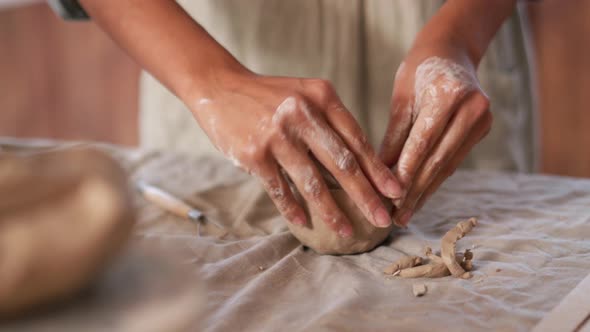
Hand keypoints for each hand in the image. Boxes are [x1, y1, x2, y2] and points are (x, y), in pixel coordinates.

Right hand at [191, 72, 402, 236]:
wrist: (219, 87)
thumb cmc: (269, 96)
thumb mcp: (305, 94)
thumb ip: (330, 122)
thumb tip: (360, 165)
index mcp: (322, 96)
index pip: (357, 139)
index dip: (378, 169)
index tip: (396, 192)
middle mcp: (302, 114)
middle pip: (342, 163)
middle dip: (366, 196)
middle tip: (382, 219)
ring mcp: (277, 135)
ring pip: (312, 182)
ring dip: (332, 211)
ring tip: (346, 231)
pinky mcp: (254, 154)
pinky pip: (280, 189)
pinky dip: (293, 209)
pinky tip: (305, 223)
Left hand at [379, 43, 491, 226]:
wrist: (451, 51)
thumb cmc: (418, 71)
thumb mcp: (402, 98)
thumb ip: (394, 137)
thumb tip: (380, 176)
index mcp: (449, 92)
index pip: (424, 141)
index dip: (407, 171)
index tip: (390, 198)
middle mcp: (473, 107)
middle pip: (439, 158)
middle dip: (416, 190)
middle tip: (396, 217)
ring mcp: (483, 119)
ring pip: (449, 164)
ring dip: (426, 191)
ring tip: (406, 214)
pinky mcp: (483, 130)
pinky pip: (454, 160)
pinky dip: (436, 179)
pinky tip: (421, 197)